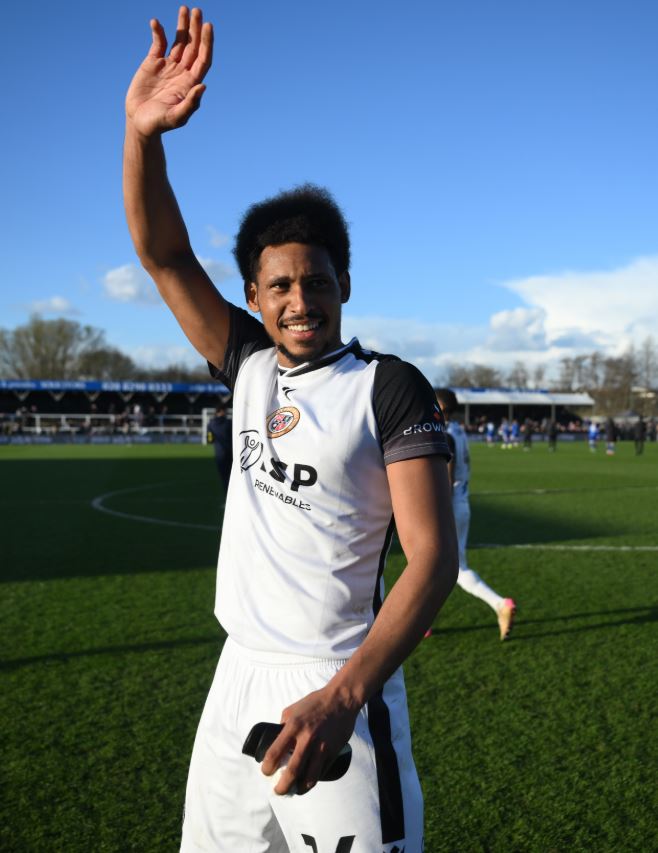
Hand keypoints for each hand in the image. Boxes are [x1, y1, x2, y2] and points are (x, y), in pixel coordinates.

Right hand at [126, 6, 212, 136]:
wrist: (140, 123)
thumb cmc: (160, 124)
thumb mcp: (177, 117)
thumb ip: (191, 103)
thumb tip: (203, 85)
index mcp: (190, 83)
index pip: (203, 59)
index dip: (207, 43)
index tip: (208, 26)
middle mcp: (182, 72)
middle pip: (193, 47)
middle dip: (196, 29)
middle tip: (198, 11)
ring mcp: (168, 66)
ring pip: (178, 42)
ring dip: (182, 26)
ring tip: (184, 9)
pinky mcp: (152, 63)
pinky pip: (157, 43)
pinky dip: (157, 32)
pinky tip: (155, 23)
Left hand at [261, 686, 358, 794]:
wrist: (341, 700)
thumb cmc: (314, 703)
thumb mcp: (292, 710)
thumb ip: (283, 726)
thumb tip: (275, 742)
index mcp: (293, 726)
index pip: (274, 753)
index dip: (267, 768)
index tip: (266, 772)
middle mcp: (307, 738)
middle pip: (291, 772)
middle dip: (282, 787)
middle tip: (278, 791)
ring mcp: (322, 747)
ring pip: (309, 778)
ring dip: (299, 789)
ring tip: (294, 790)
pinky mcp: (333, 752)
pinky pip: (322, 772)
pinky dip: (313, 780)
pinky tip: (308, 781)